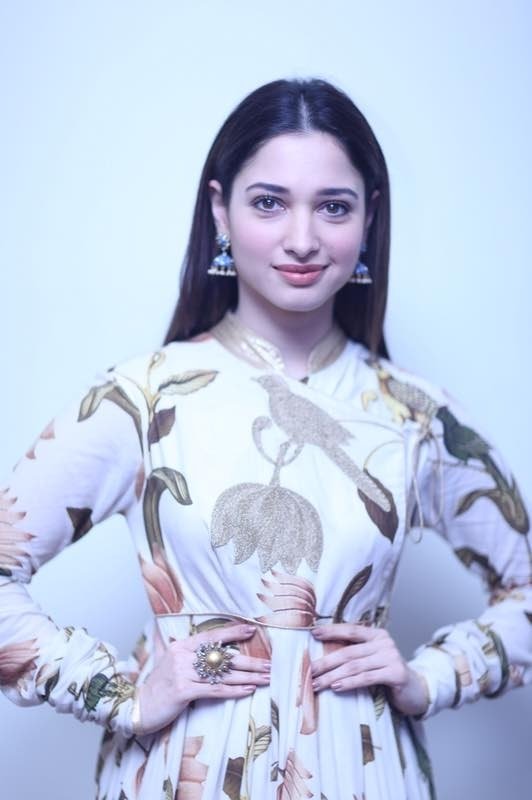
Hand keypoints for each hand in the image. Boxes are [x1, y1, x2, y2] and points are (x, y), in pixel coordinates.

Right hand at [136, 624, 269, 734]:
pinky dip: (233, 690)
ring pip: (222, 674)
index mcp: (181, 646)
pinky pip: (214, 690)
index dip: (232, 632)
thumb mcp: (167, 661)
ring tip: (265, 678)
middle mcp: (182, 656)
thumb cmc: (157, 686)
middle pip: (222, 657)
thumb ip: (179, 648)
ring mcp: (182, 673)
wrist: (137, 707)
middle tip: (268, 664)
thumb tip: (188, 639)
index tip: (251, 630)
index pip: (211, 636)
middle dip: (249, 661)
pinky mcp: (183, 691)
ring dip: (247, 677)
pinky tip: (247, 690)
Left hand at [311, 623, 428, 716]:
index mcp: (376, 635)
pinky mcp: (396, 673)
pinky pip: (367, 678)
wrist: (416, 690)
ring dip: (332, 676)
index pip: (350, 630)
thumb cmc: (388, 674)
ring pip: (354, 666)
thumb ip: (355, 654)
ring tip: (317, 684)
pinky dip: (349, 683)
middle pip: (348, 652)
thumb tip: (322, 657)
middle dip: (325, 662)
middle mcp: (384, 642)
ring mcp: (391, 657)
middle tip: (309, 671)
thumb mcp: (371, 660)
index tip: (312, 633)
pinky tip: (336, 687)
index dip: (331, 631)